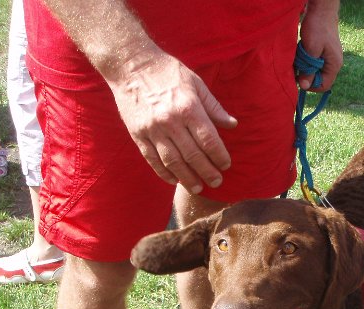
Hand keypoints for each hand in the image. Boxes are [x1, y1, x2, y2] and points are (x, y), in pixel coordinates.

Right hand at [107, 52, 237, 193]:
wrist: (130, 65)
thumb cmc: (167, 72)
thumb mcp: (196, 83)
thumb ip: (214, 106)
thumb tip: (232, 125)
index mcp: (188, 108)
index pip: (209, 140)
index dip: (219, 156)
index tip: (226, 165)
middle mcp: (171, 121)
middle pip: (193, 155)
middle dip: (207, 172)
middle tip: (217, 182)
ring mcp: (153, 130)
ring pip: (173, 162)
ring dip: (187, 178)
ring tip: (198, 188)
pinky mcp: (137, 134)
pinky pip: (152, 159)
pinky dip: (164, 172)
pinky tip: (174, 180)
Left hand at [298, 0, 342, 90]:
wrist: (321, 10)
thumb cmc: (318, 28)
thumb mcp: (311, 50)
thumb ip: (309, 70)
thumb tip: (304, 86)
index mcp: (334, 65)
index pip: (324, 85)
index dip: (311, 86)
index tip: (299, 79)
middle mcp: (334, 63)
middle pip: (320, 79)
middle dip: (308, 76)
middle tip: (297, 68)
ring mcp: (330, 58)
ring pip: (316, 71)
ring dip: (306, 68)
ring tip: (300, 58)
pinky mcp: (324, 52)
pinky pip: (315, 63)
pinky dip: (307, 61)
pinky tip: (302, 53)